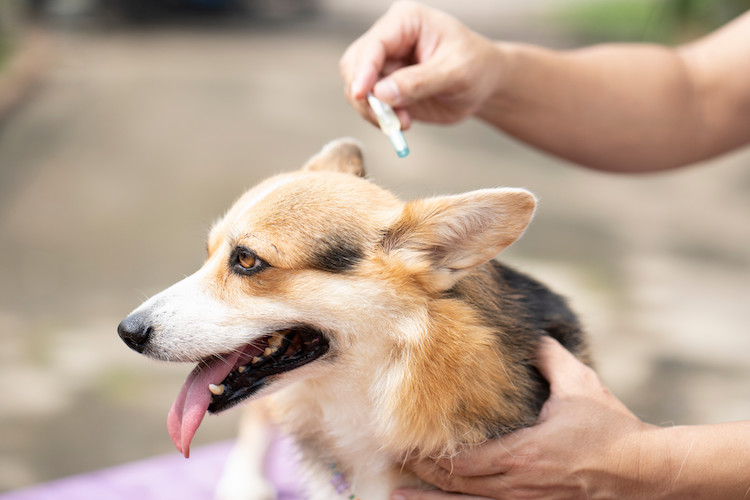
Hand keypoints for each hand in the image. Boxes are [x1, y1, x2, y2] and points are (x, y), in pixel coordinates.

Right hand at [339, 1, 503, 129]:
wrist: (483, 84)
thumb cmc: (476, 67)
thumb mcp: (455, 73)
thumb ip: (419, 82)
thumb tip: (381, 94)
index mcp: (406, 21)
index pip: (374, 44)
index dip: (364, 70)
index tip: (362, 95)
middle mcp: (389, 38)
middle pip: (354, 65)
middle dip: (365, 95)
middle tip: (388, 119)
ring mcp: (384, 63)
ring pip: (356, 87)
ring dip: (372, 111)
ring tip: (403, 123)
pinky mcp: (384, 85)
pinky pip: (367, 104)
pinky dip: (378, 118)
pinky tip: (403, 122)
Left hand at [392, 337, 666, 499]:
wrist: (643, 471)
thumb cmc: (610, 428)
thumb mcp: (580, 385)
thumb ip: (550, 358)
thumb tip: (532, 335)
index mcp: (523, 453)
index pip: (464, 459)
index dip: (430, 454)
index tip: (403, 442)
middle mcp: (518, 485)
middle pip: (457, 484)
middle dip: (421, 473)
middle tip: (391, 459)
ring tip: (396, 496)